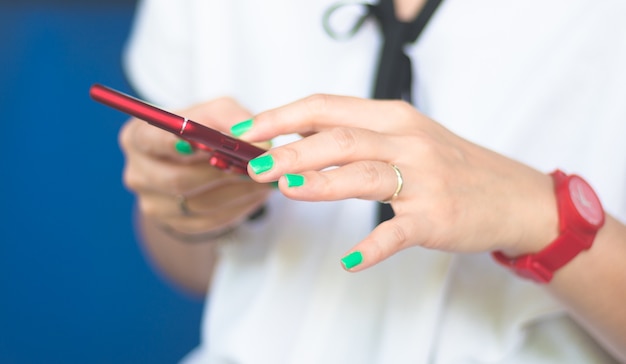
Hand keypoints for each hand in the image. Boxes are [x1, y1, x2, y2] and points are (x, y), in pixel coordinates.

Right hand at [119, 97, 271, 236]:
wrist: (195, 161)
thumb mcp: (215, 112)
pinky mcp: (176, 224)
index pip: (150, 141)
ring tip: (263, 179)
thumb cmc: (203, 129)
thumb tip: (252, 140)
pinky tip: (254, 194)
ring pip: (199, 204)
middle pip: (177, 179)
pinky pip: (210, 221)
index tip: (201, 144)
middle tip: (252, 166)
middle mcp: (138, 173)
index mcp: (138, 137)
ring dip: (236, 192)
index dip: (173, 144)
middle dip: (218, 173)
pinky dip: (237, 207)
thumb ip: (231, 118)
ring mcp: (154, 204)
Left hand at [236, 94, 557, 269]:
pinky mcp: (435, 218)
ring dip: (318, 182)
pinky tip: (349, 261)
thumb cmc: (451, 165)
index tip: (247, 130)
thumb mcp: (405, 135)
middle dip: (290, 150)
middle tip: (254, 165)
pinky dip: (371, 248)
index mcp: (392, 117)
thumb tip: (297, 139)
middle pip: (337, 138)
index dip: (281, 116)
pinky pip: (397, 233)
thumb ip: (355, 134)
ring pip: (362, 174)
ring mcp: (423, 180)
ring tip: (285, 189)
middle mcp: (406, 141)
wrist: (512, 196)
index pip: (325, 107)